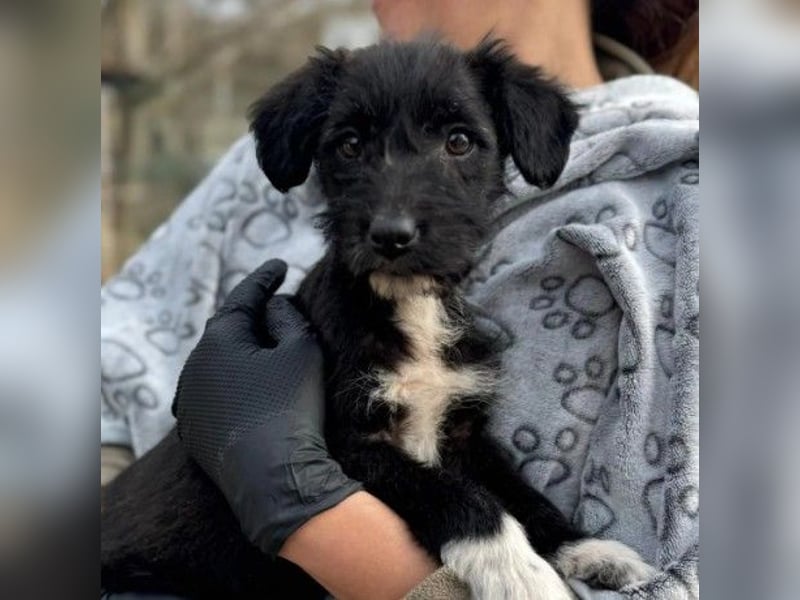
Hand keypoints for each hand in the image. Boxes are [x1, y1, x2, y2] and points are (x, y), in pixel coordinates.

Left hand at [172, 259, 360, 556]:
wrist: (273, 478)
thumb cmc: (292, 407)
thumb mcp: (301, 350)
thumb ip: (288, 317)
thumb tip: (275, 304)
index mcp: (218, 339)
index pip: (244, 296)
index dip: (266, 277)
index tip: (281, 264)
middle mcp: (194, 366)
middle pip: (226, 328)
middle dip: (250, 313)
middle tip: (272, 300)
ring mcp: (189, 400)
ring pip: (217, 362)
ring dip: (239, 350)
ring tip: (262, 343)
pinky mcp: (194, 430)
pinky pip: (213, 392)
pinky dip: (231, 381)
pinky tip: (248, 385)